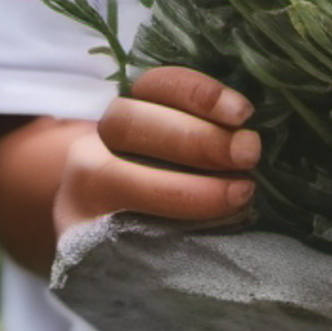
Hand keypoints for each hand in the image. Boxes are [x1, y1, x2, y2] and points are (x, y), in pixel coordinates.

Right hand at [51, 65, 259, 238]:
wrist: (100, 242)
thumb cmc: (163, 186)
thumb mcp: (177, 149)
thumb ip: (204, 131)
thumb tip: (253, 129)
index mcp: (125, 114)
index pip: (153, 85)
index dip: (197, 92)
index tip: (244, 113)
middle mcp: (92, 149)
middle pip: (130, 124)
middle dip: (196, 139)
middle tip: (249, 153)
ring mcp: (78, 198)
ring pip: (117, 177)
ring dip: (187, 187)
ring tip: (239, 193)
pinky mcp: (77, 245)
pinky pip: (113, 233)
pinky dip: (164, 230)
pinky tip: (206, 235)